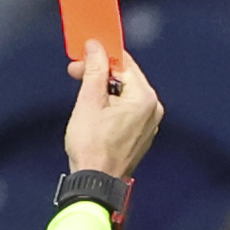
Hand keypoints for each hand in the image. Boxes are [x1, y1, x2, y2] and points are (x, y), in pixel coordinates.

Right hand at [64, 39, 161, 178]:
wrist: (96, 183)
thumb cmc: (92, 146)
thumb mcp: (88, 102)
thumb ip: (94, 70)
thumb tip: (96, 46)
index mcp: (144, 97)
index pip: (124, 64)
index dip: (100, 57)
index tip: (82, 56)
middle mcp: (152, 108)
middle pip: (126, 79)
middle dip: (100, 75)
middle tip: (77, 75)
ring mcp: (149, 124)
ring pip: (126, 95)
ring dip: (104, 92)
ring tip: (83, 98)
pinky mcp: (141, 136)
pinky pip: (128, 112)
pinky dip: (112, 108)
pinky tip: (95, 115)